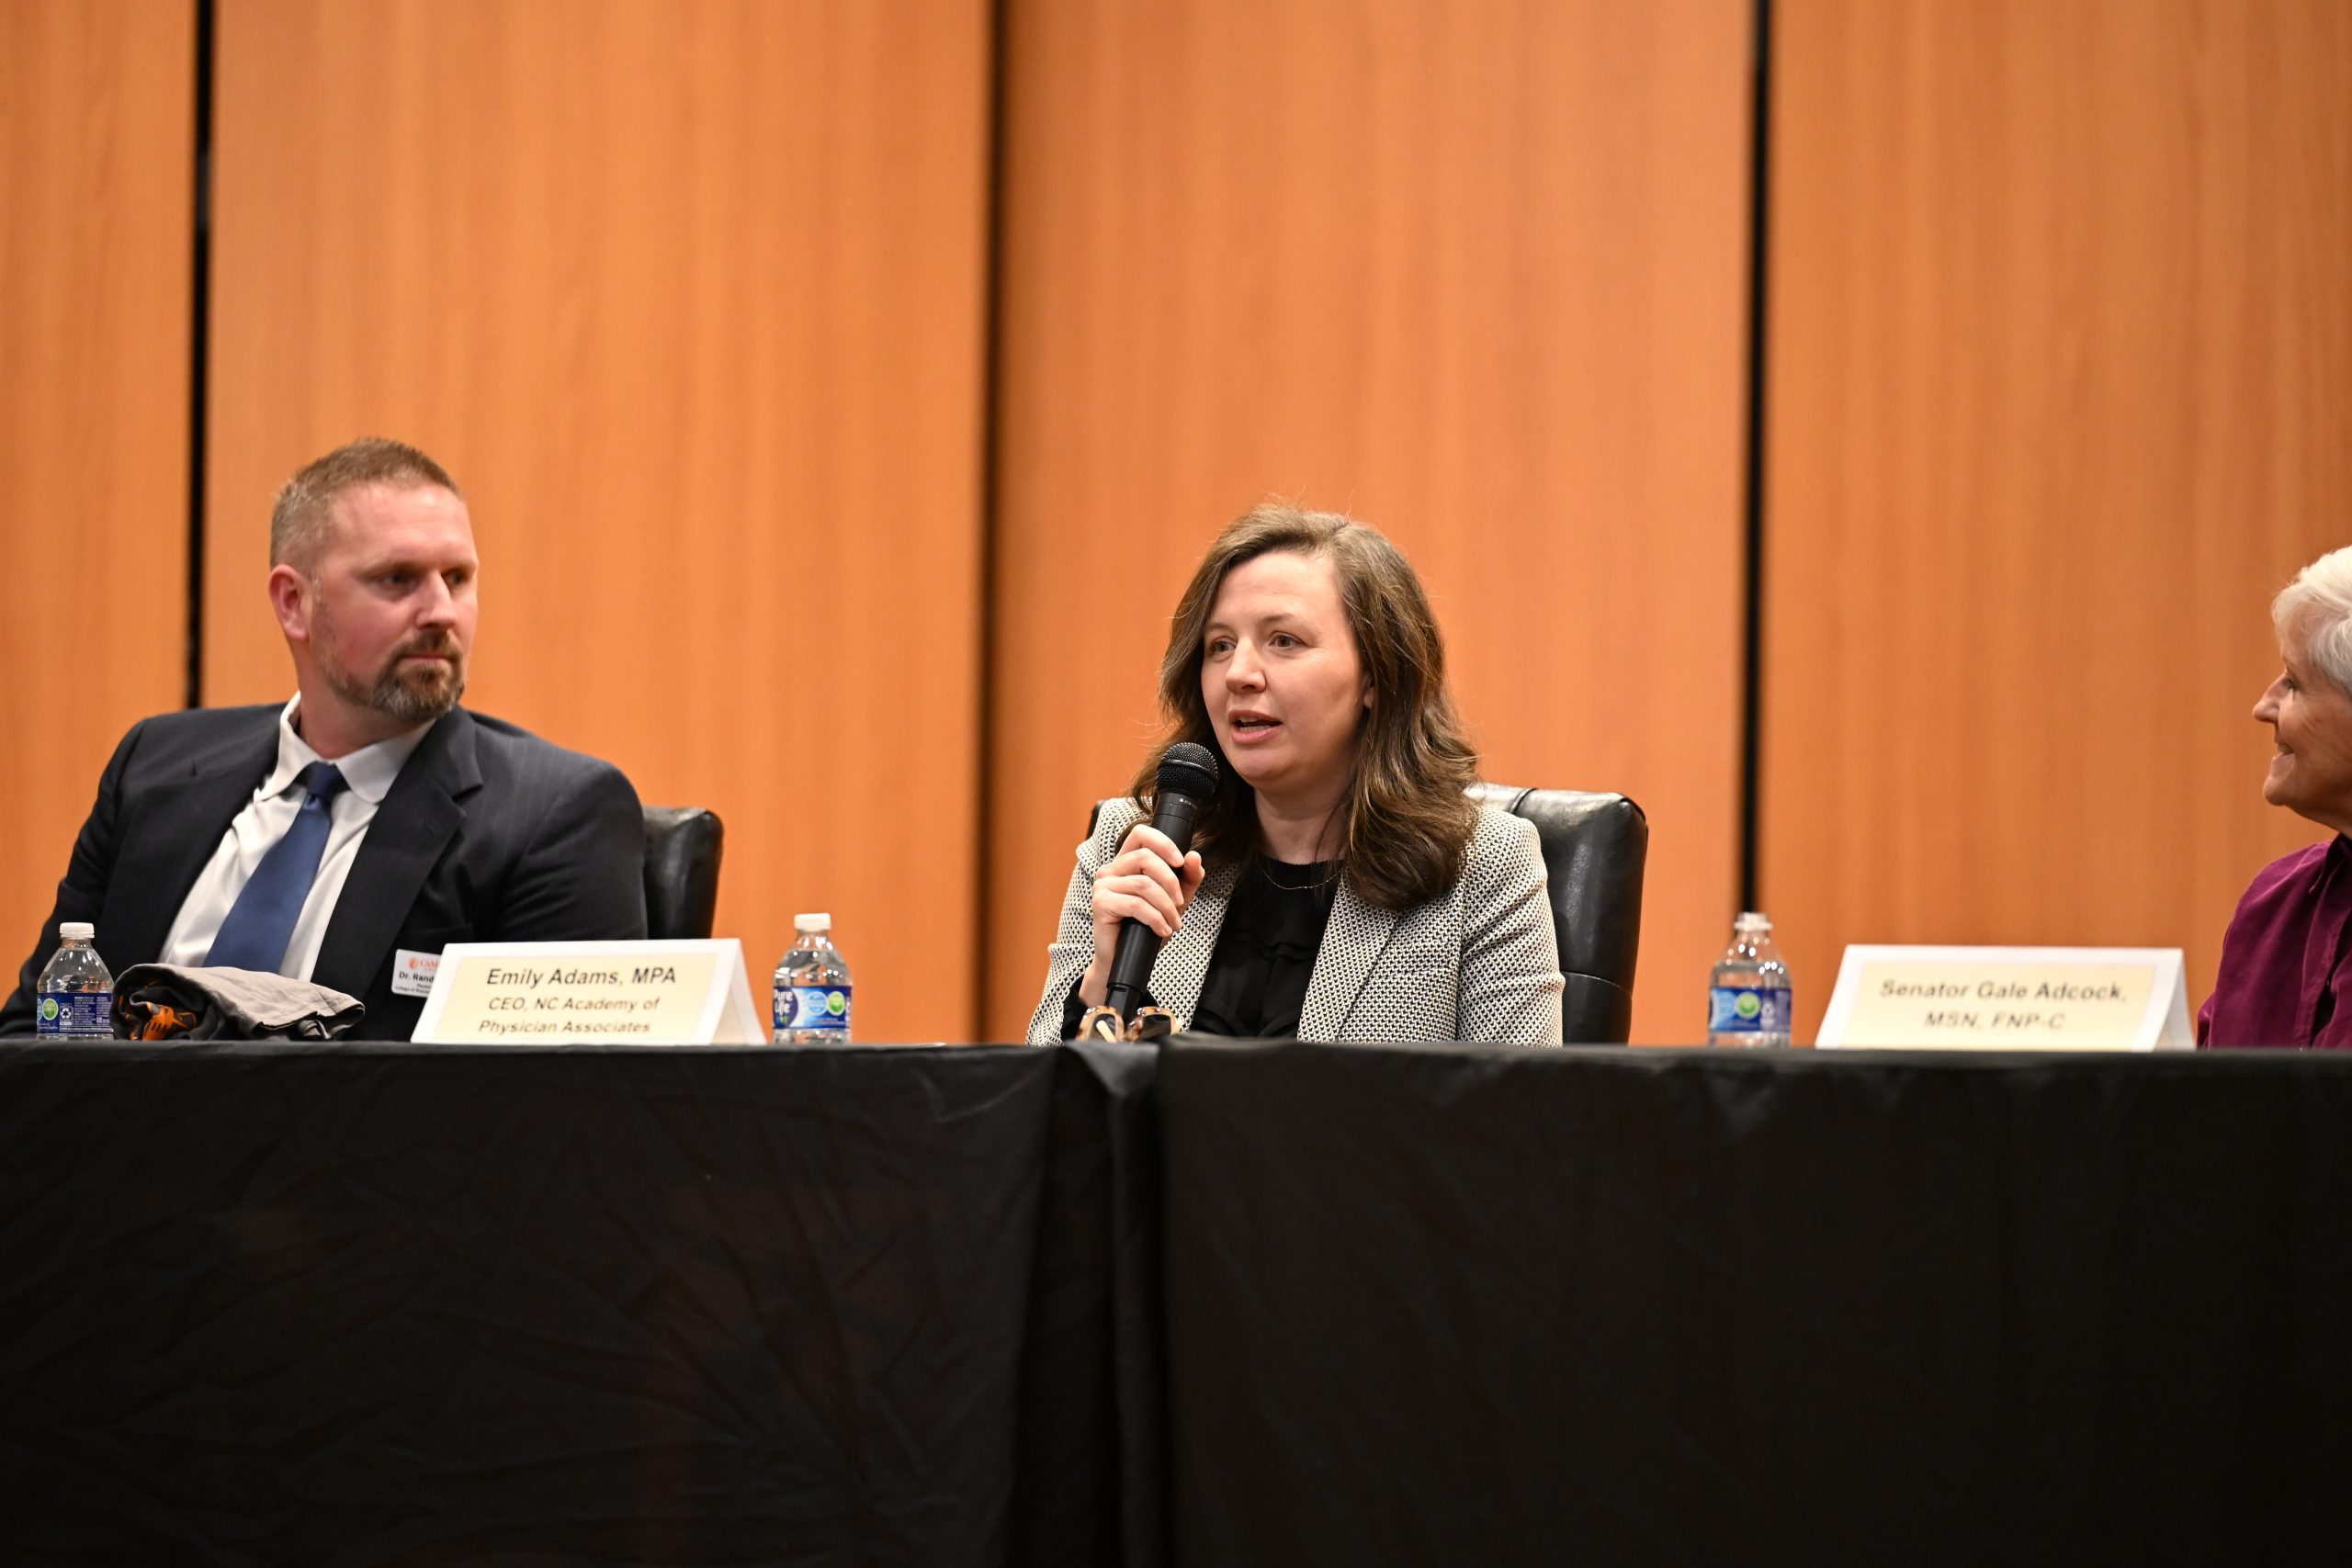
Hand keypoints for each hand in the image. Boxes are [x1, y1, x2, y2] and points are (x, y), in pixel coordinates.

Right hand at [1078, 824, 1205, 1005]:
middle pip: (1145, 857)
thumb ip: (1187, 879)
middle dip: (1171, 881)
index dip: (1163, 843)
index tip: (1180, 861)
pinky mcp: (1101, 904)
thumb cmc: (1145, 927)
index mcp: (1126, 862)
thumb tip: (1195, 857)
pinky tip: (1162, 930)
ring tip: (1173, 923)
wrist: (1123, 959)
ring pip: (1143, 884)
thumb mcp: (1174, 901)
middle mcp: (1111, 869)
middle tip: (1180, 903)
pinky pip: (1135, 904)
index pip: (1140, 834)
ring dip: (1166, 906)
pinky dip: (1156, 918)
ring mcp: (1103, 886)